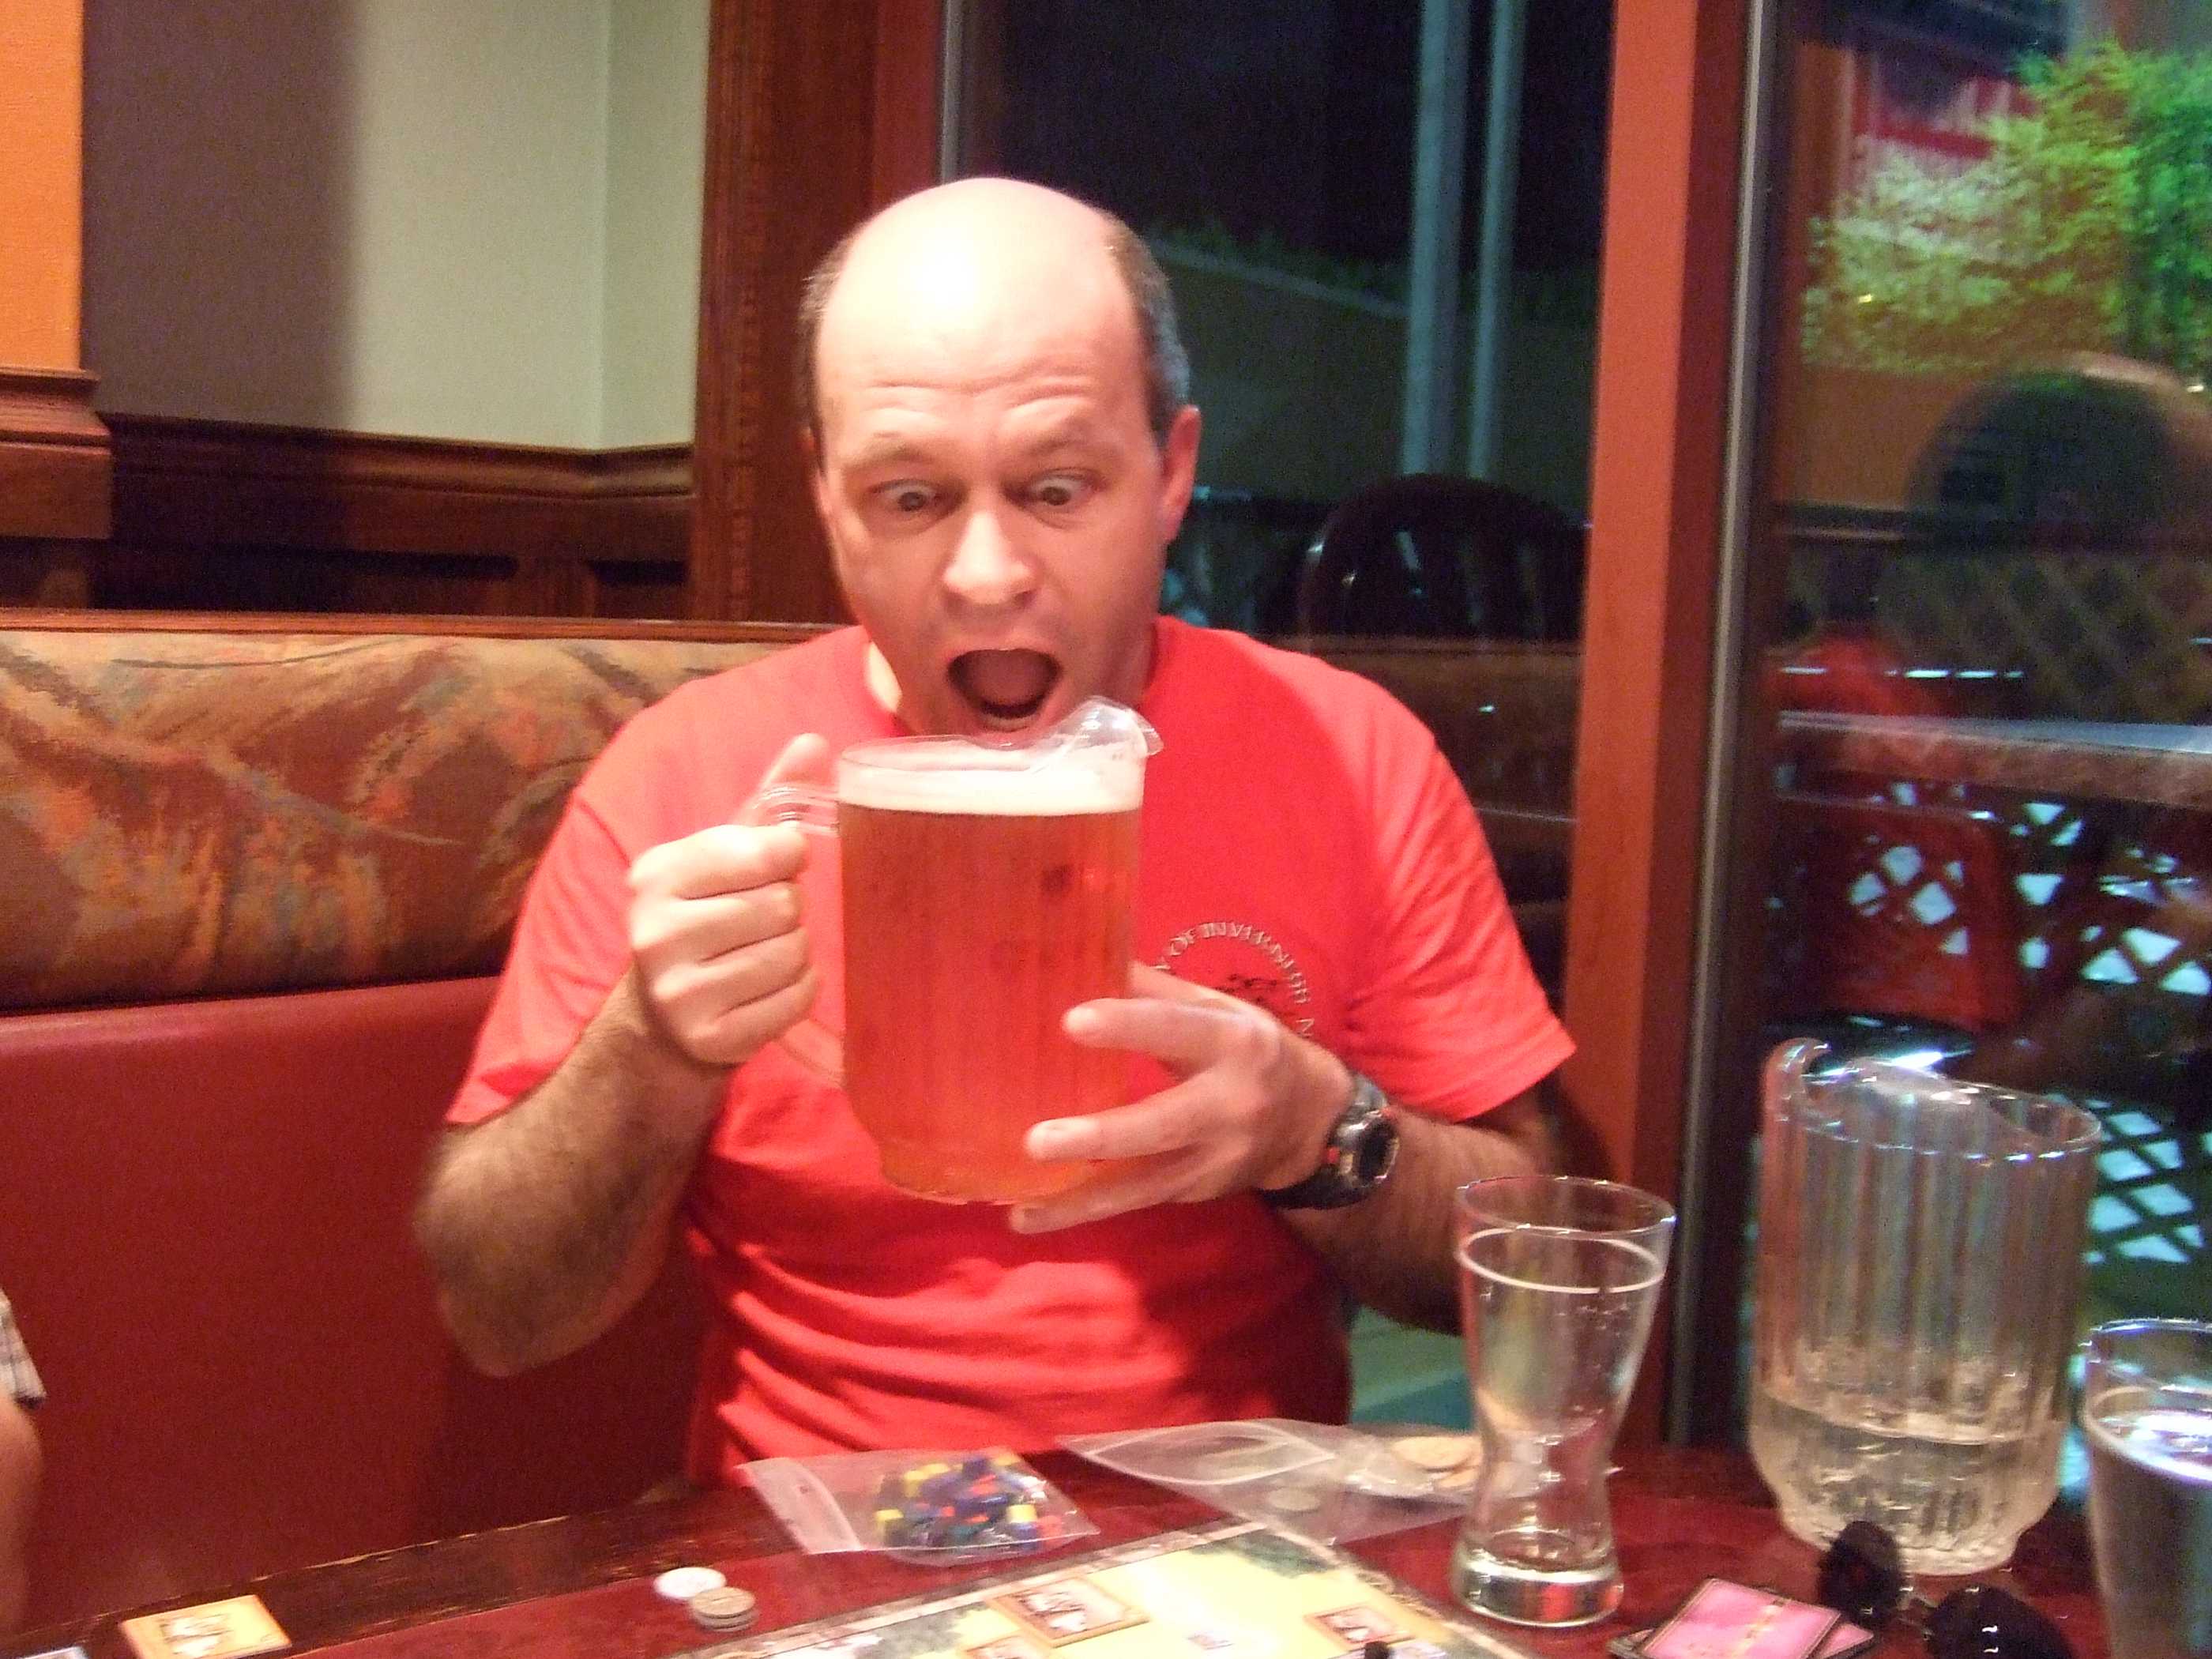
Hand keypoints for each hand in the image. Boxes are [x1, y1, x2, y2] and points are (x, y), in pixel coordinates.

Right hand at [624, 734, 832, 1066]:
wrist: (664, 1015)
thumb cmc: (706, 916)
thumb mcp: (724, 855)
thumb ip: (770, 800)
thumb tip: (815, 743)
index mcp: (657, 875)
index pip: (759, 849)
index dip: (788, 854)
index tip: (782, 862)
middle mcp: (655, 934)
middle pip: (782, 905)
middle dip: (790, 910)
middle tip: (764, 920)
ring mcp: (679, 993)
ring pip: (793, 953)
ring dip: (797, 950)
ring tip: (765, 951)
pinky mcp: (710, 1039)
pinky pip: (795, 999)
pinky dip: (799, 990)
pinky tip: (771, 987)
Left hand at [1010, 964, 1348, 1231]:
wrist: (1309, 1122)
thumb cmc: (1247, 1049)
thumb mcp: (1216, 1009)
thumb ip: (1153, 991)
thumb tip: (1085, 952)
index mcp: (1232, 1043)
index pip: (1176, 1031)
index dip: (1127, 1026)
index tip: (1072, 1021)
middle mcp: (1229, 1106)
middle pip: (1163, 1124)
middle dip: (1101, 1136)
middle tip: (1038, 1141)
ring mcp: (1215, 1159)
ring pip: (1145, 1185)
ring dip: (1080, 1199)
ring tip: (1023, 1209)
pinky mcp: (1197, 1193)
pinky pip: (1136, 1201)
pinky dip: (1085, 1210)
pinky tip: (1032, 1214)